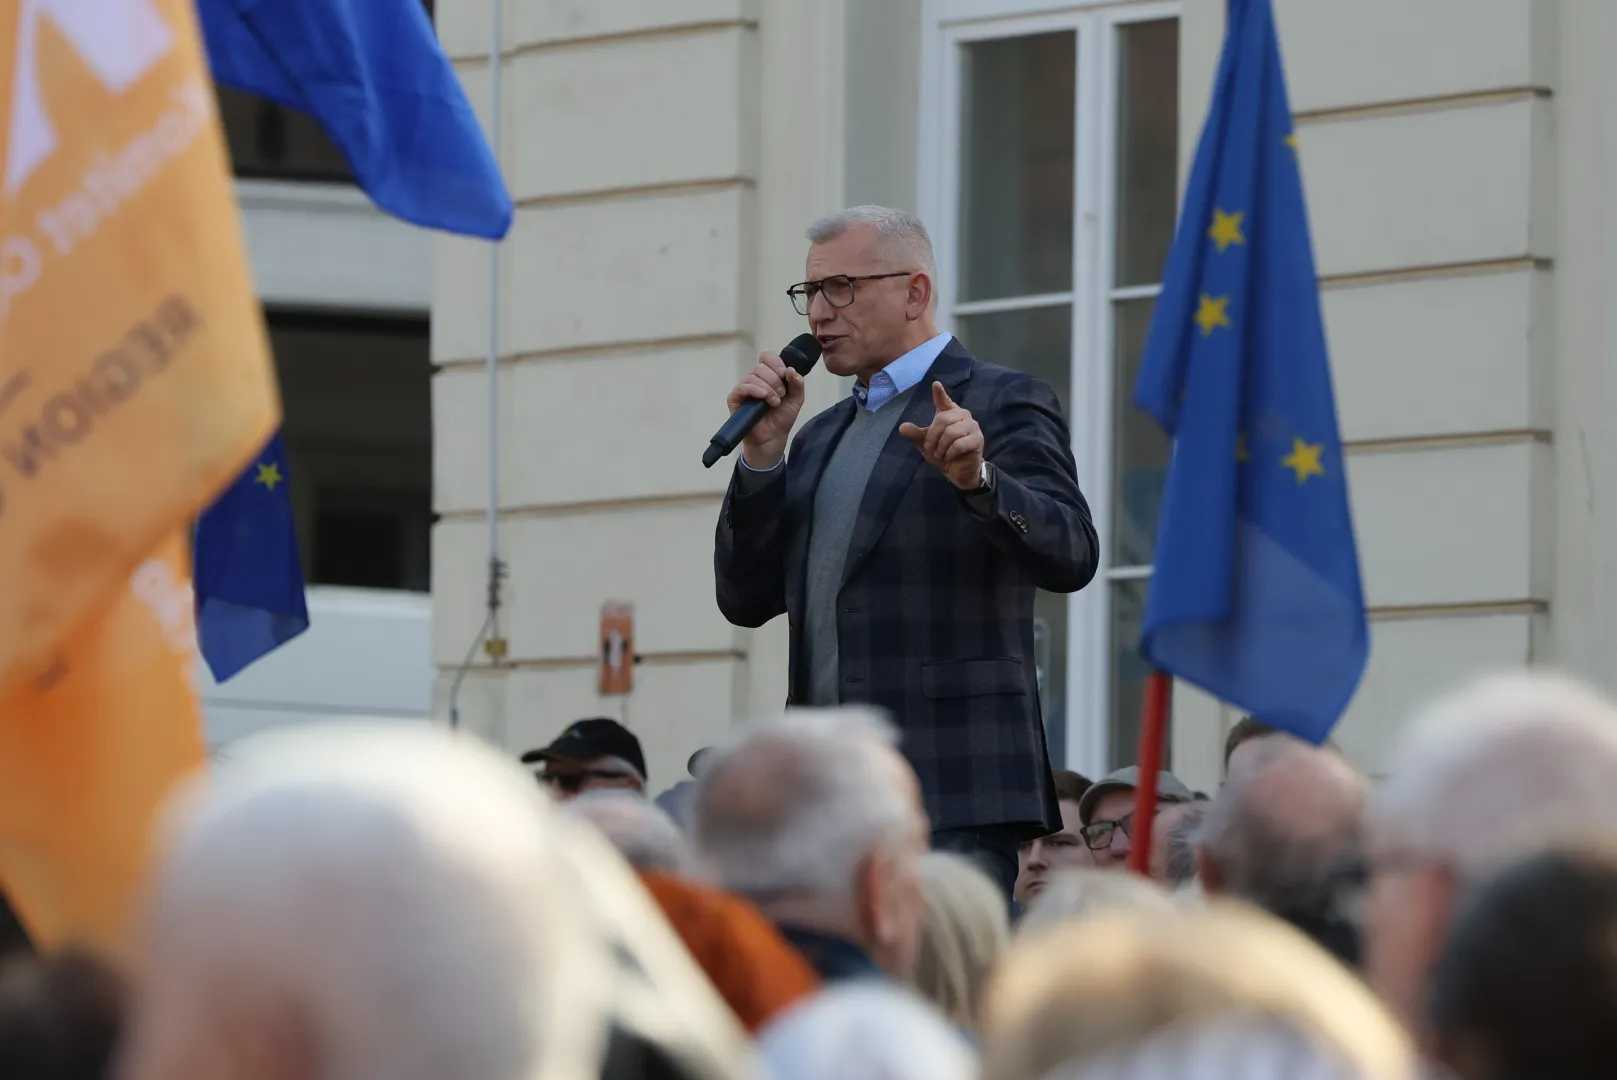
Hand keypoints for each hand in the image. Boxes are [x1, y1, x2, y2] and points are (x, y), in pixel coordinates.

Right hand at [726, 352, 806, 468]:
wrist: (773, 437)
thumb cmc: (781, 418)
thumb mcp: (796, 399)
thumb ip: (797, 383)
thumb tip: (791, 369)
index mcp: (769, 376)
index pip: (767, 357)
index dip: (776, 363)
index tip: (785, 375)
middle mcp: (755, 379)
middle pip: (762, 366)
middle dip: (775, 380)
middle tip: (781, 395)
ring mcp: (744, 388)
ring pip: (754, 376)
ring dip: (768, 389)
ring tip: (774, 402)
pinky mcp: (735, 398)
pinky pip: (742, 386)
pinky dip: (755, 390)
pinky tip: (763, 398)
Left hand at [899, 381, 984, 489]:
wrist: (958, 471)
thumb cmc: (943, 452)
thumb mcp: (926, 444)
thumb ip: (916, 435)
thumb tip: (902, 427)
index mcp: (949, 413)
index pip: (943, 401)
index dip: (940, 393)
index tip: (935, 384)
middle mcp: (962, 415)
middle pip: (943, 419)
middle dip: (933, 436)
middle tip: (931, 448)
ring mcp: (972, 426)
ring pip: (951, 432)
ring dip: (941, 447)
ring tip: (941, 454)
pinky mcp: (977, 439)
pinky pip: (959, 444)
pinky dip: (950, 453)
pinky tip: (949, 457)